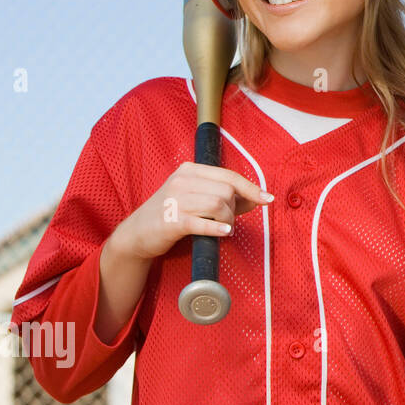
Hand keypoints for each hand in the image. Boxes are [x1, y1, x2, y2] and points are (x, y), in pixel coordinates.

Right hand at [108, 162, 272, 262]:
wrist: (136, 234)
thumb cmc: (172, 214)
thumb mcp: (195, 198)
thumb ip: (224, 196)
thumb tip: (257, 199)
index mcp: (189, 170)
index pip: (229, 176)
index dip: (251, 188)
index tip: (267, 199)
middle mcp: (181, 181)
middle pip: (226, 191)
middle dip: (234, 208)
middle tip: (227, 221)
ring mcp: (175, 200)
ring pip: (218, 205)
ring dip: (227, 220)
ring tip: (222, 228)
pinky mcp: (171, 221)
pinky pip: (203, 223)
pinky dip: (218, 229)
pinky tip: (223, 233)